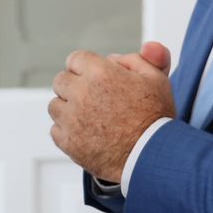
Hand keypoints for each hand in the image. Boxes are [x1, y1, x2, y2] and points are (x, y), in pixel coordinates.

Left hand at [49, 41, 174, 181]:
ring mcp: (72, 119)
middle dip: (74, 86)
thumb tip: (117, 55)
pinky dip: (66, 132)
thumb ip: (140, 57)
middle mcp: (82, 93)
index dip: (84, 67)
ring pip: (55, 105)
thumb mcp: (157, 79)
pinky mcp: (68, 142)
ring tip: (90, 118)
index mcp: (100, 73)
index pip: (75, 59)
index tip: (92, 77)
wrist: (151, 157)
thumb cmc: (156, 119)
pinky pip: (55, 130)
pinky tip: (86, 134)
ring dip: (68, 109)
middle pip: (61, 81)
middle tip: (92, 98)